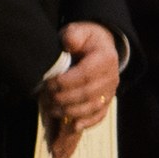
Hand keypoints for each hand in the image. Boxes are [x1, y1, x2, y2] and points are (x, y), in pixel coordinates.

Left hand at [41, 22, 123, 157]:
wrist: (101, 48)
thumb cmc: (85, 40)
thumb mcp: (79, 31)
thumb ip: (73, 35)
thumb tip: (69, 44)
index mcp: (106, 58)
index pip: (86, 74)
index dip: (66, 82)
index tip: (49, 83)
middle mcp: (112, 77)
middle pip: (88, 93)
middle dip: (64, 98)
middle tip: (46, 97)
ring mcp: (111, 91)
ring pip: (92, 107)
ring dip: (71, 111)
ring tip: (52, 109)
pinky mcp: (107, 102)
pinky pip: (100, 116)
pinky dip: (87, 123)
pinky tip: (74, 125)